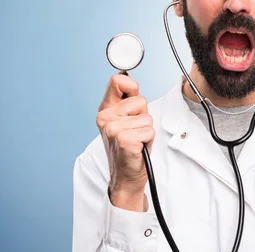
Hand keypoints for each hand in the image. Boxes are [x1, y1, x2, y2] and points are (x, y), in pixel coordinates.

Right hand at [96, 73, 154, 210]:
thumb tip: (129, 80)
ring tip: (136, 140)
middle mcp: (105, 118)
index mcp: (105, 110)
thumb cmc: (128, 147)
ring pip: (147, 118)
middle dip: (143, 116)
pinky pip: (149, 131)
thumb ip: (127, 100)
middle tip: (134, 131)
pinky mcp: (124, 140)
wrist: (125, 175)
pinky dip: (148, 140)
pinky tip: (138, 147)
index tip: (132, 97)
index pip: (118, 81)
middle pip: (140, 100)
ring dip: (146, 130)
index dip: (131, 87)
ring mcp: (113, 129)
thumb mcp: (125, 120)